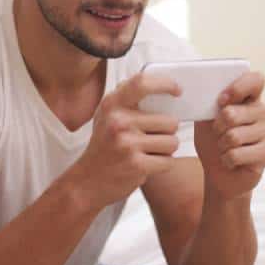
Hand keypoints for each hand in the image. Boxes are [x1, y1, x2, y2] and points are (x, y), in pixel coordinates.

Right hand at [68, 72, 181, 210]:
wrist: (87, 181)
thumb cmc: (103, 147)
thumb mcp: (106, 116)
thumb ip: (126, 99)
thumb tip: (154, 83)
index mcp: (112, 105)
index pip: (142, 83)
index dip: (165, 83)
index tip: (177, 90)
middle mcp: (119, 121)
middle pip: (169, 121)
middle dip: (167, 133)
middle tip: (151, 139)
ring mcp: (127, 143)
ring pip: (172, 142)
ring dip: (165, 150)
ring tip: (147, 152)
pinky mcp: (136, 164)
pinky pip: (168, 161)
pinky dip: (162, 165)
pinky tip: (147, 165)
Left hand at [193, 71, 264, 200]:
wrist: (219, 173)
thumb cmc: (213, 142)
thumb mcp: (205, 120)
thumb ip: (208, 104)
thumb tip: (206, 94)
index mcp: (250, 99)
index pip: (256, 80)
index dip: (238, 87)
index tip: (221, 101)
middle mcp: (264, 112)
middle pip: (233, 113)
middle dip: (216, 127)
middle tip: (217, 134)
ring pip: (233, 136)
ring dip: (220, 146)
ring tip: (224, 148)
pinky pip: (236, 154)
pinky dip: (226, 160)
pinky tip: (230, 161)